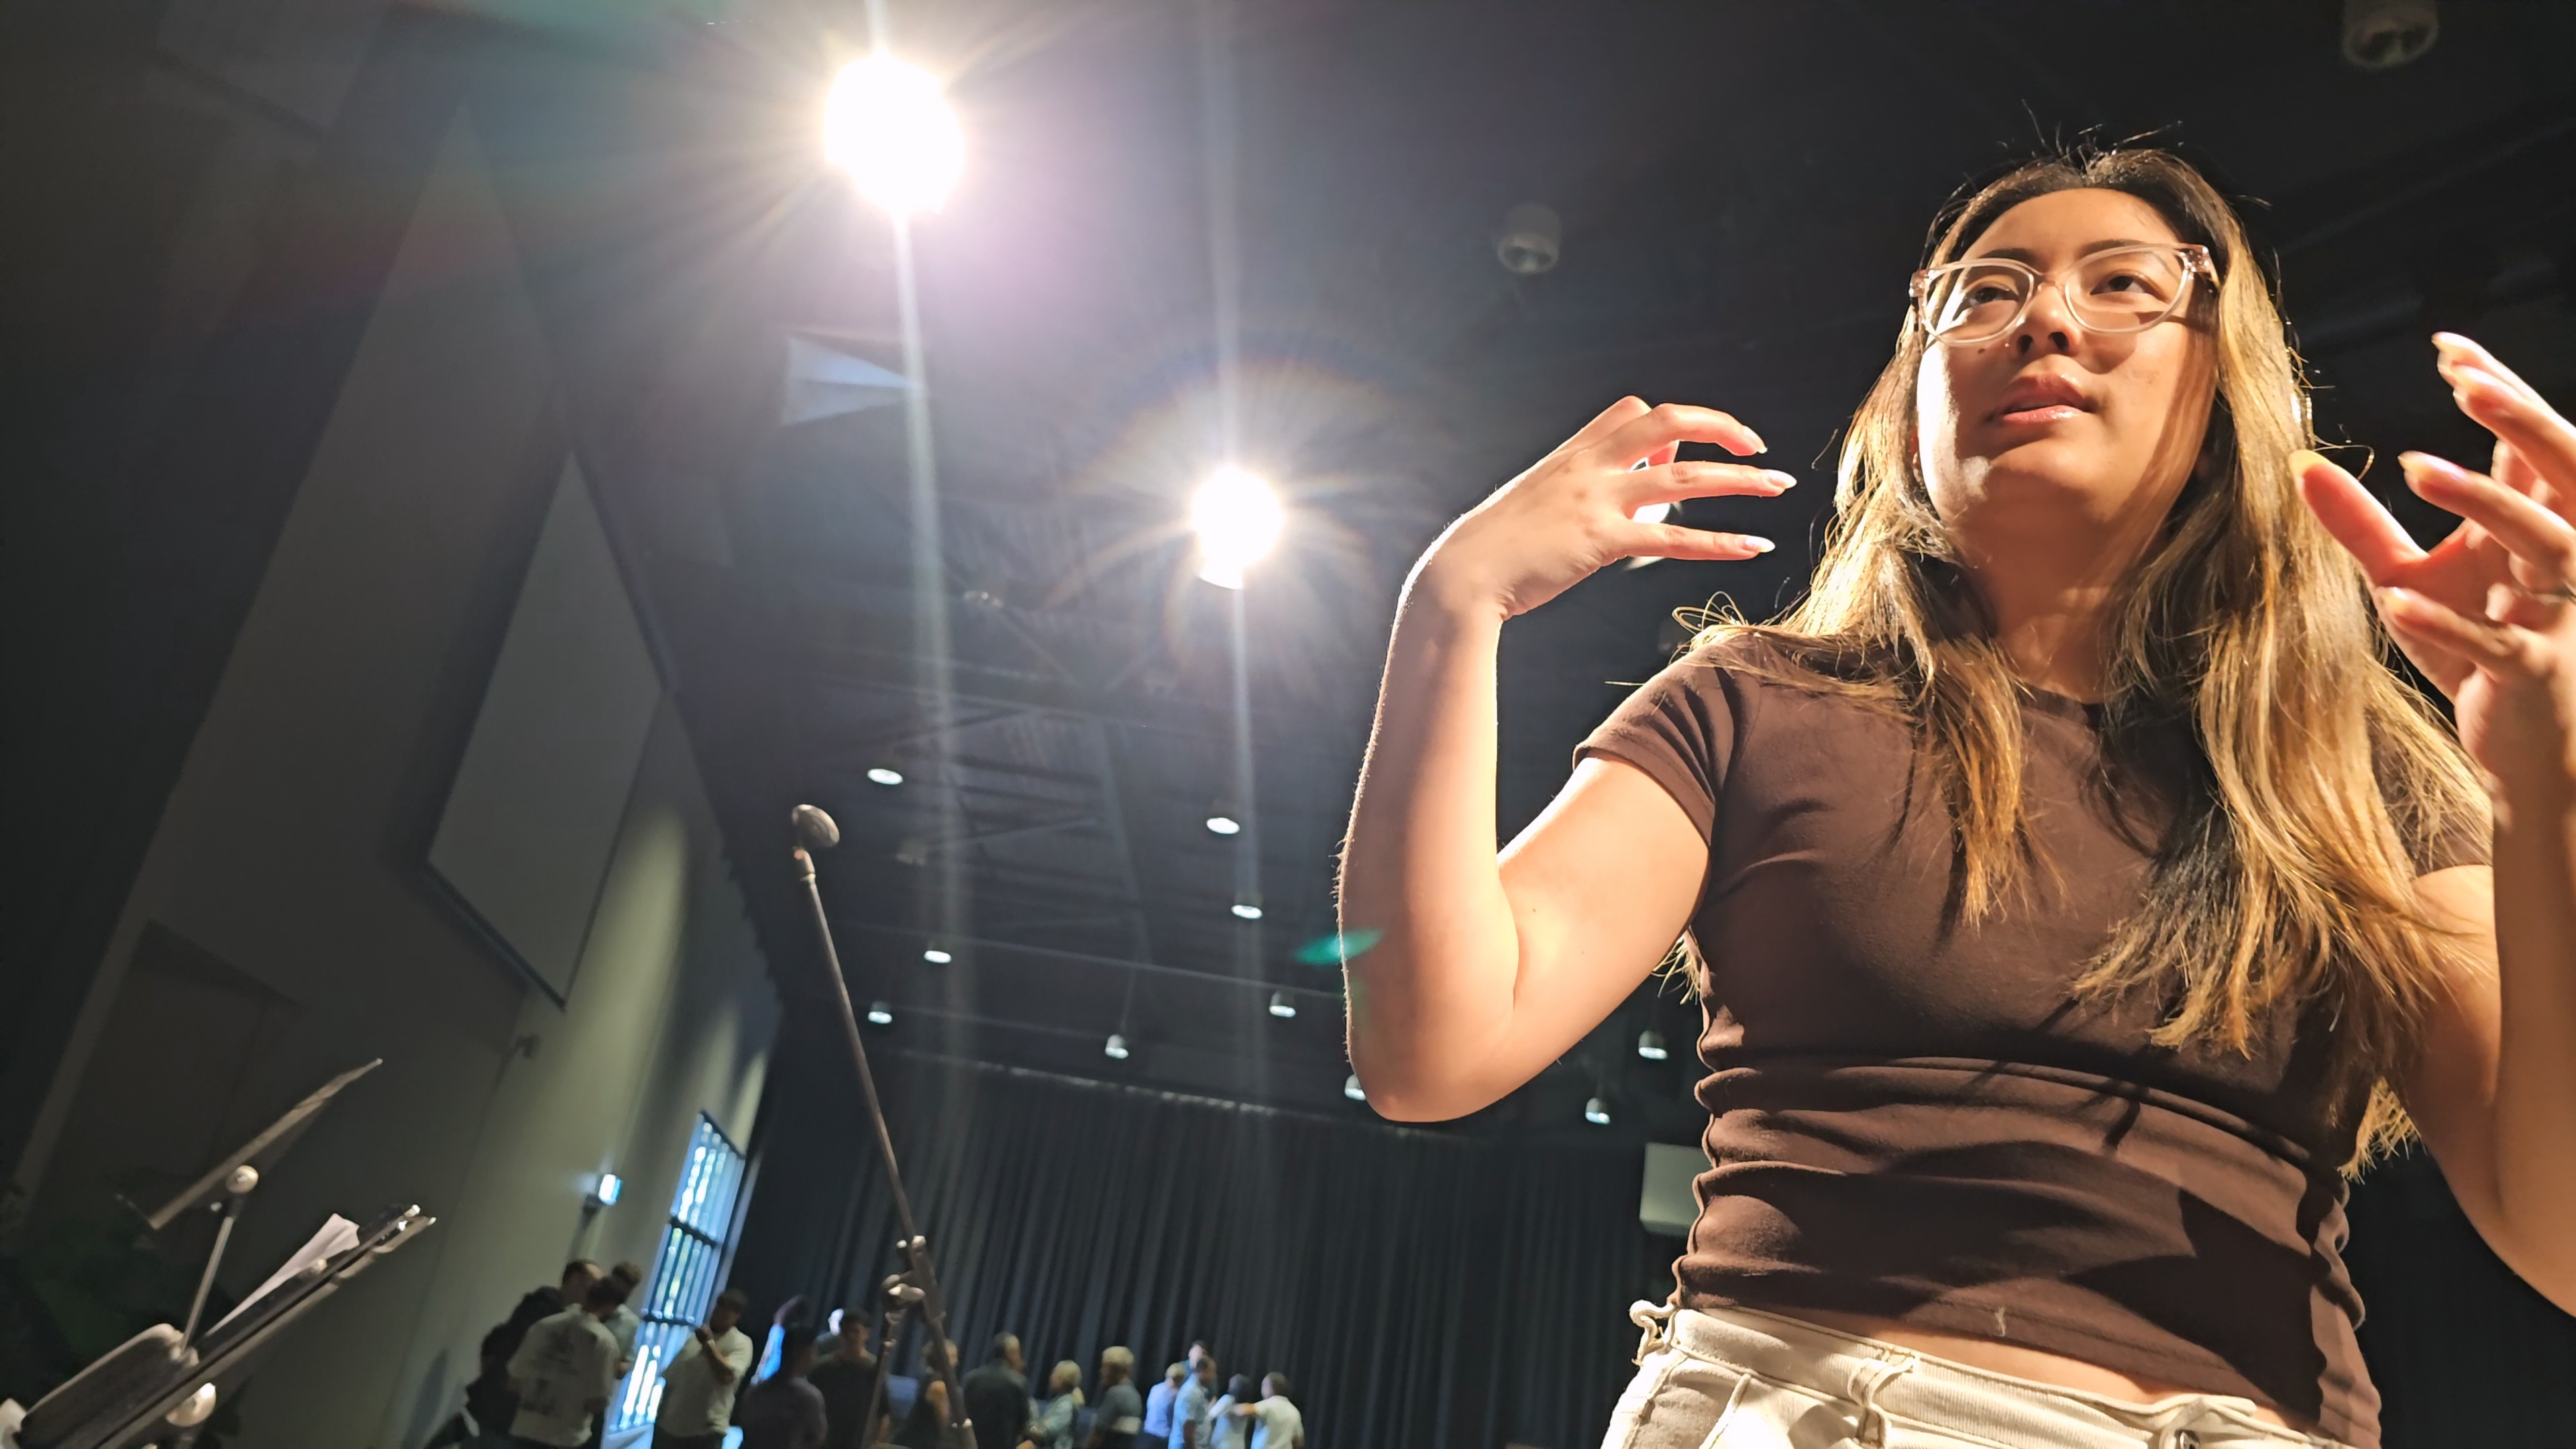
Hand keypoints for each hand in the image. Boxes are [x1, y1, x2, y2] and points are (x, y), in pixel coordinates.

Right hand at [1412, 397, 1793, 619]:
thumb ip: (1580, 495)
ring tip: (1778, 486)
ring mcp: (1596, 501)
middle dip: (1721, 428)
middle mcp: (1589, 467)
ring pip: (1685, 477)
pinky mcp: (1602, 542)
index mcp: (1573, 454)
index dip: (1670, 424)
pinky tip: (1752, 546)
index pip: (1633, 411)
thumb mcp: (1536, 505)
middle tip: (1756, 445)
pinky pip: (1675, 537)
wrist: (1461, 575)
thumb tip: (1627, 507)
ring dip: (1740, 479)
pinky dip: (1720, 541)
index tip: (1690, 448)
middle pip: (1669, 422)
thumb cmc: (1494, 548)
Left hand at [2297, 333, 2575, 797]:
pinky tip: (2399, 602)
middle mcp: (2559, 556)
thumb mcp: (2404, 576)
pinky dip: (2451, 624)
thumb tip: (2299, 462)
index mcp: (2535, 524)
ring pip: (2546, 543)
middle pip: (2565, 470)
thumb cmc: (2472, 648)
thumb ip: (2358, 520)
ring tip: (2417, 468)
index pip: (2529, 442)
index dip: (2499, 389)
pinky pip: (2499, 644)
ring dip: (2484, 505)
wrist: (2522, 746)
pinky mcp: (2532, 673)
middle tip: (2463, 382)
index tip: (2448, 347)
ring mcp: (2556, 615)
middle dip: (2521, 421)